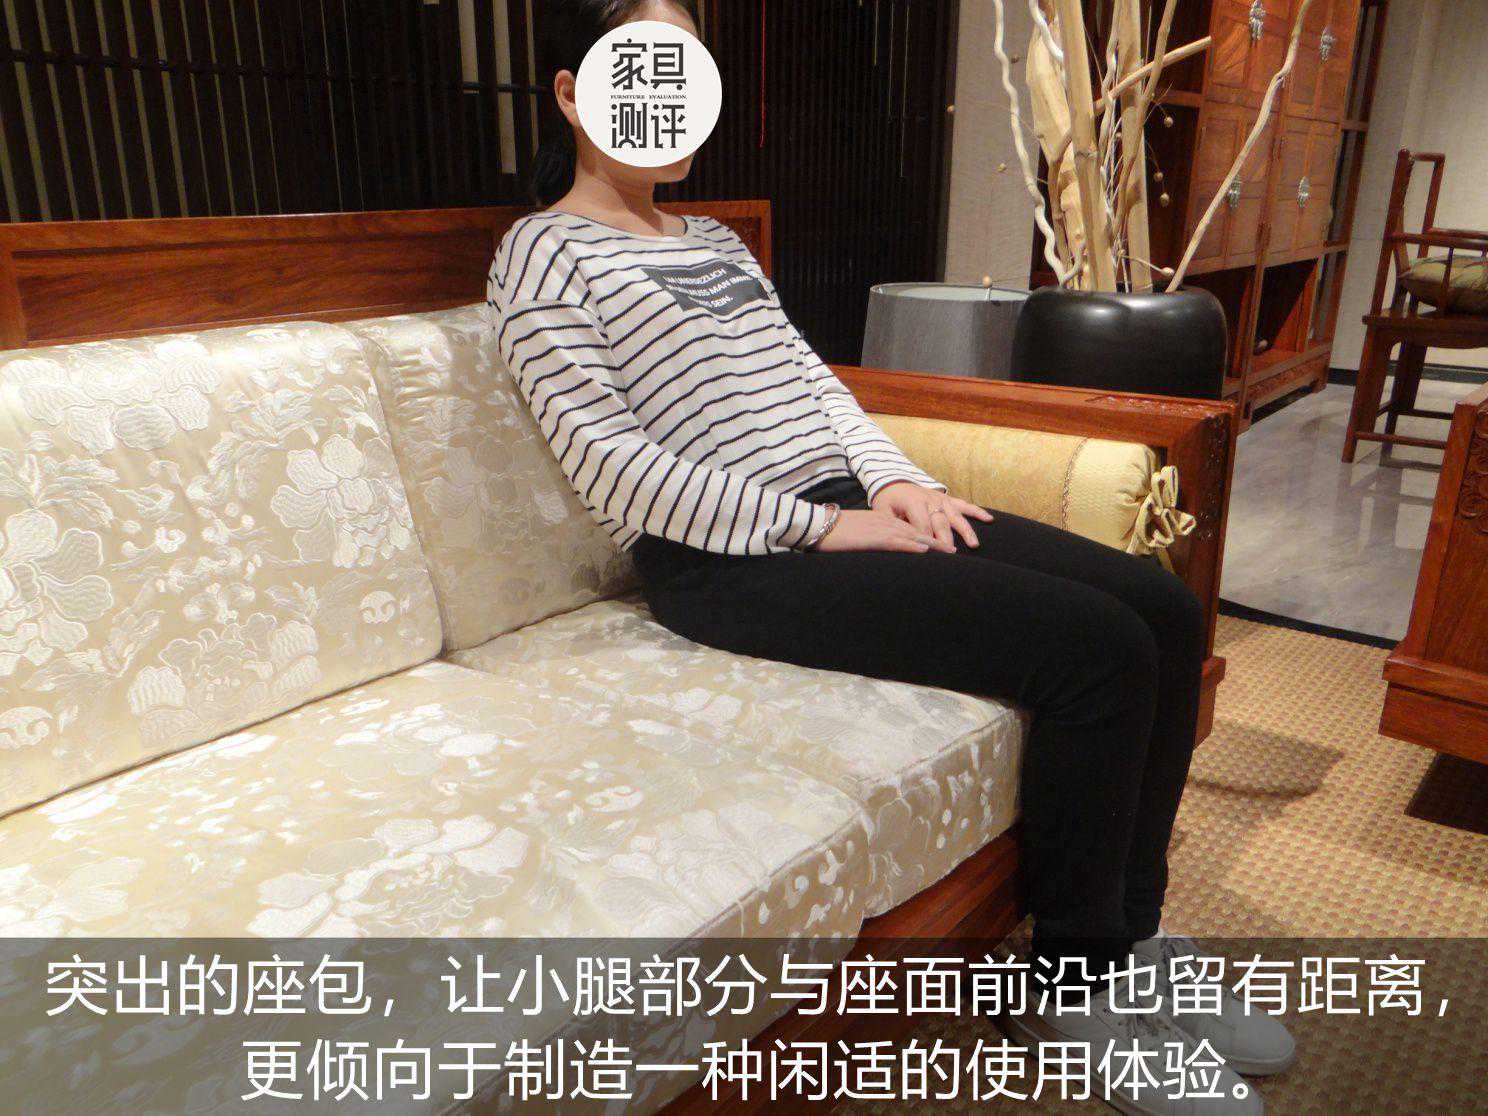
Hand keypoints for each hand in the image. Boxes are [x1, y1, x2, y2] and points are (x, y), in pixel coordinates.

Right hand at [813, 509, 939, 553]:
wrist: (817, 524)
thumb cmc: (832, 532)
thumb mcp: (856, 534)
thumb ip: (869, 539)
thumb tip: (876, 549)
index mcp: (881, 519)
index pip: (909, 528)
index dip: (927, 537)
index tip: (941, 546)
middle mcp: (886, 521)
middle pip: (917, 531)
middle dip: (937, 541)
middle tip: (954, 551)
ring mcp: (882, 528)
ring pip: (914, 536)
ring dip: (933, 545)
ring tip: (950, 554)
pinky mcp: (875, 537)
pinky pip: (899, 541)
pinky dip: (914, 546)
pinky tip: (926, 552)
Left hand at [870, 482, 992, 550]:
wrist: (895, 481)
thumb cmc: (889, 501)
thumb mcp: (882, 510)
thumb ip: (889, 524)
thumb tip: (892, 540)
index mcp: (913, 502)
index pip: (921, 524)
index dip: (926, 539)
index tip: (932, 554)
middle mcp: (930, 499)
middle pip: (940, 522)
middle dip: (946, 539)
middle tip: (952, 555)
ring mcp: (941, 499)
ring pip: (956, 515)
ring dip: (965, 530)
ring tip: (974, 544)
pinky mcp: (948, 499)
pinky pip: (964, 505)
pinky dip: (977, 511)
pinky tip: (989, 519)